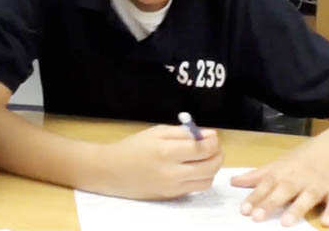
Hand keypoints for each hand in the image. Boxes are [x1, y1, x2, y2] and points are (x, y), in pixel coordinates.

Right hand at [98, 124, 222, 199]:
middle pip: (210, 166)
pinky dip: (202, 177)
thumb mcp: (156, 132)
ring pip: (207, 180)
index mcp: (167, 151)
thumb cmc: (132, 148)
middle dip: (218, 154)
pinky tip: (194, 168)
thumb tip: (208, 134)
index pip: (203, 148)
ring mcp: (172, 187)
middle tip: (214, 146)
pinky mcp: (171, 196)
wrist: (110, 171)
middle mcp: (172, 172)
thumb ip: (183, 133)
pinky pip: (196, 188)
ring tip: (205, 157)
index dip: (214, 141)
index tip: (212, 136)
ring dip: (213, 168)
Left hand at [231, 140, 328, 226]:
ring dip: (297, 209)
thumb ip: (257, 175)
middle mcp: (300, 179)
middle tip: (257, 218)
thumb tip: (232, 182)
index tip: (243, 210)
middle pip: (283, 191)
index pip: (266, 185)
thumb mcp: (279, 163)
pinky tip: (327, 222)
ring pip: (308, 197)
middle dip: (270, 204)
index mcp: (284, 173)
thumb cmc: (305, 157)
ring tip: (286, 223)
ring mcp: (320, 185)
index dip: (254, 198)